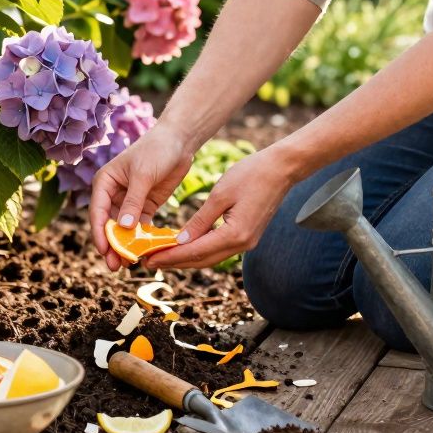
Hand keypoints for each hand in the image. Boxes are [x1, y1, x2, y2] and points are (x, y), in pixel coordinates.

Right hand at [89, 124, 195, 270]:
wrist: (179, 141)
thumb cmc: (156, 150)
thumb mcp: (143, 175)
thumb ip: (133, 202)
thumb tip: (124, 228)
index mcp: (105, 182)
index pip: (98, 212)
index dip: (100, 233)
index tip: (104, 251)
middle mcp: (113, 193)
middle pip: (109, 225)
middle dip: (111, 245)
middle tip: (115, 266)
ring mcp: (129, 201)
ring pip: (124, 229)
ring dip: (125, 246)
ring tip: (128, 265)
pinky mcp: (145, 206)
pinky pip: (140, 227)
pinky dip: (141, 240)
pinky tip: (144, 254)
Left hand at [146, 145, 296, 269]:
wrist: (282, 169)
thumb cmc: (251, 175)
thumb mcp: (220, 195)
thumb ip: (200, 221)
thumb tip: (181, 241)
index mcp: (235, 235)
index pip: (196, 252)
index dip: (171, 257)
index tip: (149, 259)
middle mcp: (242, 245)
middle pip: (202, 260)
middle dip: (175, 262)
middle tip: (149, 262)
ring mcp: (247, 243)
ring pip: (211, 257)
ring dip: (187, 258)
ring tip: (162, 257)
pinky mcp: (248, 236)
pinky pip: (219, 249)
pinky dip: (200, 250)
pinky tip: (185, 246)